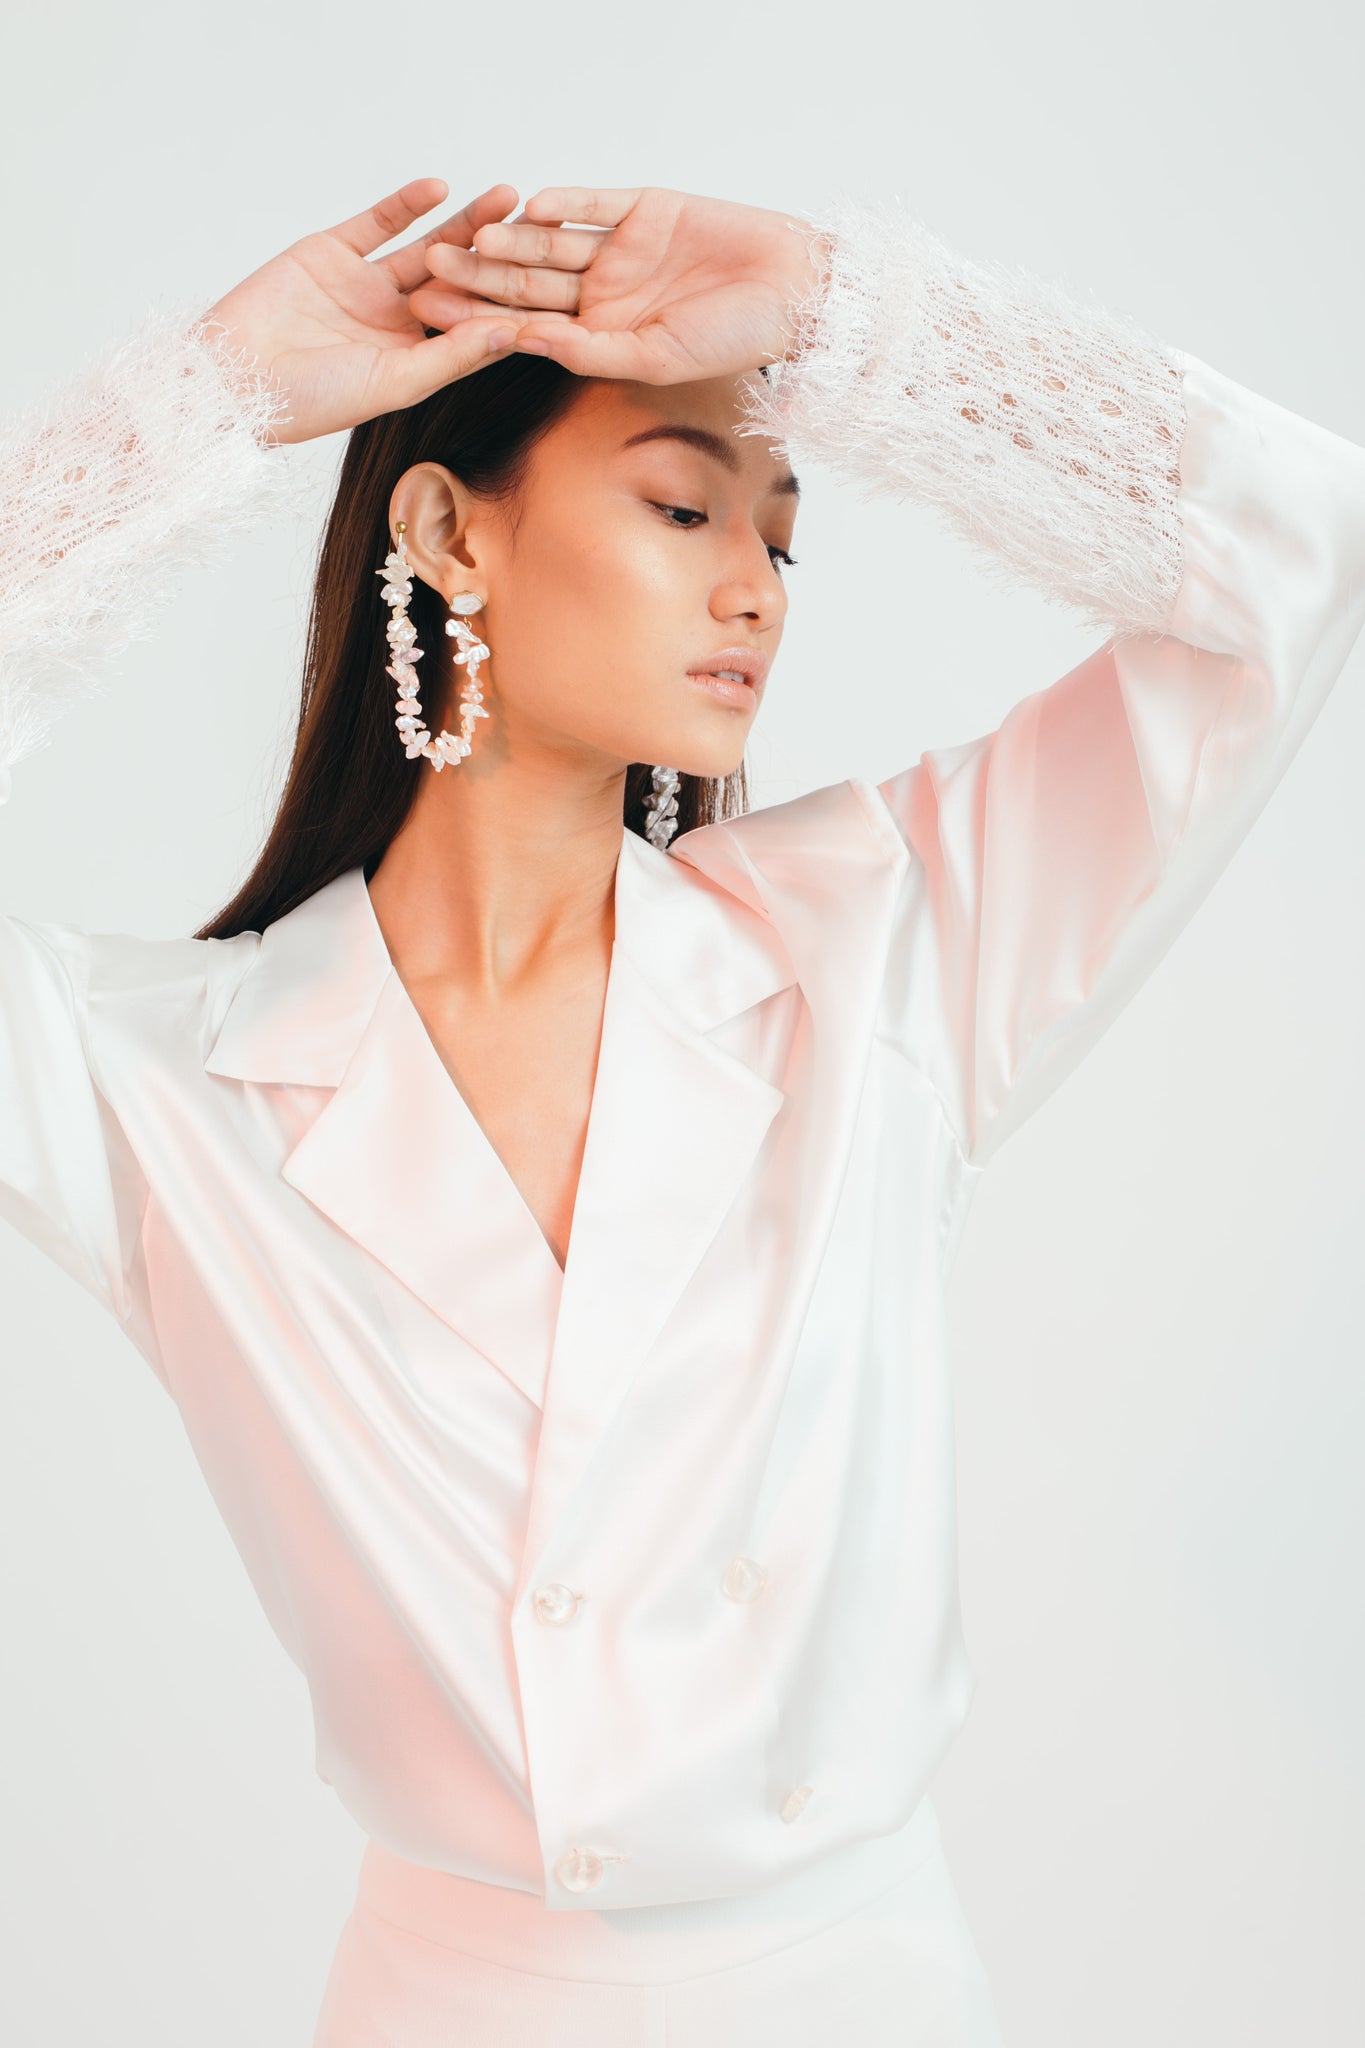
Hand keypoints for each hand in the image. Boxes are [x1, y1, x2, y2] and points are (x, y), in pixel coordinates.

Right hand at [203, 177, 530, 444]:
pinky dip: (404, 205)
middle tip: (543, 227)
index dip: (515, 309)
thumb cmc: (314, 400)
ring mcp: (366, 284)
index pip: (475, 330)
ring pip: (426, 247)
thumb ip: (454, 357)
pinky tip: (439, 187)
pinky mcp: (332, 252)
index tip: (562, 290)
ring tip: (505, 197)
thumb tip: (515, 334)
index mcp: (416, 361)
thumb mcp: (395, 383)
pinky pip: (376, 224)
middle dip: (499, 256)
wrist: (235, 376)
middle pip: (458, 283)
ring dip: (464, 223)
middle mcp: (396, 322)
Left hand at [408, 186, 829, 385]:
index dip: (481, 322)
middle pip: (527, 283)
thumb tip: (524, 342)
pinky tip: (531, 206)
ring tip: (469, 237)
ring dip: (512, 240)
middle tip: (428, 269)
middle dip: (478, 277)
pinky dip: (566, 202)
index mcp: (599, 336)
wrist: (792, 295)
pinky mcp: (643, 207)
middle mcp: (602, 292)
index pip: (527, 327)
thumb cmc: (733, 341)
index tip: (434, 322)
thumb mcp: (653, 360)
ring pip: (553, 243)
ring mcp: (620, 248)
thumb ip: (587, 351)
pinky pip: (595, 203)